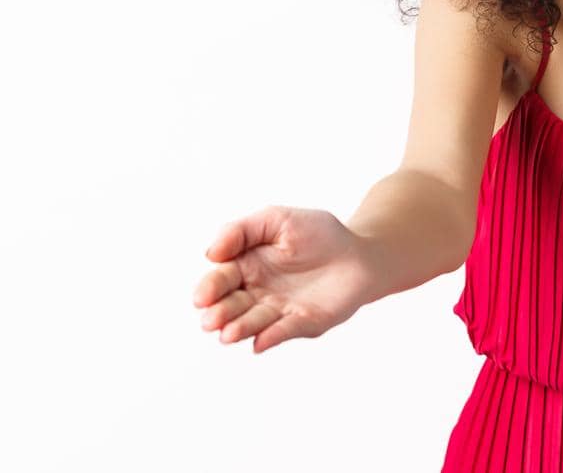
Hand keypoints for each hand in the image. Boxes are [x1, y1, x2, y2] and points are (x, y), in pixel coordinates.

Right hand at [194, 204, 376, 353]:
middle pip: (231, 305)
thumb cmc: (318, 234)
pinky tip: (260, 342)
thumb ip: (241, 231)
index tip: (202, 297)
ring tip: (229, 334)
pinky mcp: (302, 323)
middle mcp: (257, 293)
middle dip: (220, 313)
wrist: (360, 252)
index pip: (221, 279)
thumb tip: (210, 253)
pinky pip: (283, 331)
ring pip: (253, 322)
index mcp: (246, 266)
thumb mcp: (278, 220)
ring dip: (240, 329)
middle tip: (210, 321)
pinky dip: (271, 337)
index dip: (210, 288)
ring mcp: (278, 311)